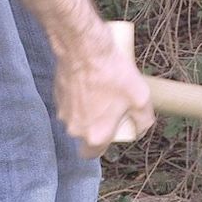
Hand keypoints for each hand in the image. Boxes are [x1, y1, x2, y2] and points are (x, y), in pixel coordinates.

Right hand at [52, 25, 155, 158]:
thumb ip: (144, 120)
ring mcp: (63, 111)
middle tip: (114, 107)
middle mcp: (74, 127)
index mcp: (94, 134)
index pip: (92, 154)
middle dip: (100, 125)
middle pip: (87, 134)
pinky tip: (92, 83)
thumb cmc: (112, 74)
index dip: (103, 146)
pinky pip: (70, 103)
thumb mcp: (140, 98)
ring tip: (104, 92)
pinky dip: (79, 98)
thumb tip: (141, 129)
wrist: (84, 47)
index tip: (113, 134)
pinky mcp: (56, 95)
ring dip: (89, 110)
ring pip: (78, 118)